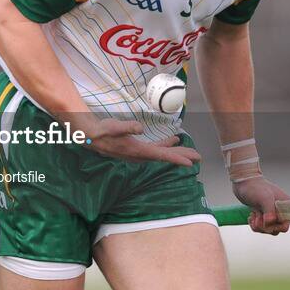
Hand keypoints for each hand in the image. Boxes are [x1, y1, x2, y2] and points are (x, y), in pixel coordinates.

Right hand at [78, 118, 200, 166]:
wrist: (91, 136)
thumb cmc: (103, 131)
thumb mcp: (114, 126)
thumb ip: (127, 127)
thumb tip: (140, 128)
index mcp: (138, 150)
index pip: (161, 155)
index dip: (176, 158)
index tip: (190, 163)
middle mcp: (140, 154)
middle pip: (165, 156)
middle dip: (181, 156)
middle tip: (198, 157)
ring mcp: (139, 152)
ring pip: (162, 153)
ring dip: (175, 152)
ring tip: (190, 151)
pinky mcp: (137, 148)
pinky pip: (155, 148)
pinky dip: (165, 145)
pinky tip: (172, 140)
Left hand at [233, 176, 289, 234]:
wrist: (243, 182)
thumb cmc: (255, 188)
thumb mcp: (264, 198)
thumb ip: (269, 210)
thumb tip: (270, 222)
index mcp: (285, 207)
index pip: (285, 225)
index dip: (275, 226)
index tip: (266, 218)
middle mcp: (280, 211)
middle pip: (276, 230)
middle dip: (264, 227)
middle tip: (257, 217)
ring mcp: (271, 214)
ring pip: (268, 230)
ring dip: (258, 226)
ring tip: (253, 215)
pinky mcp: (263, 215)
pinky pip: (261, 228)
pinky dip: (254, 225)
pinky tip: (251, 216)